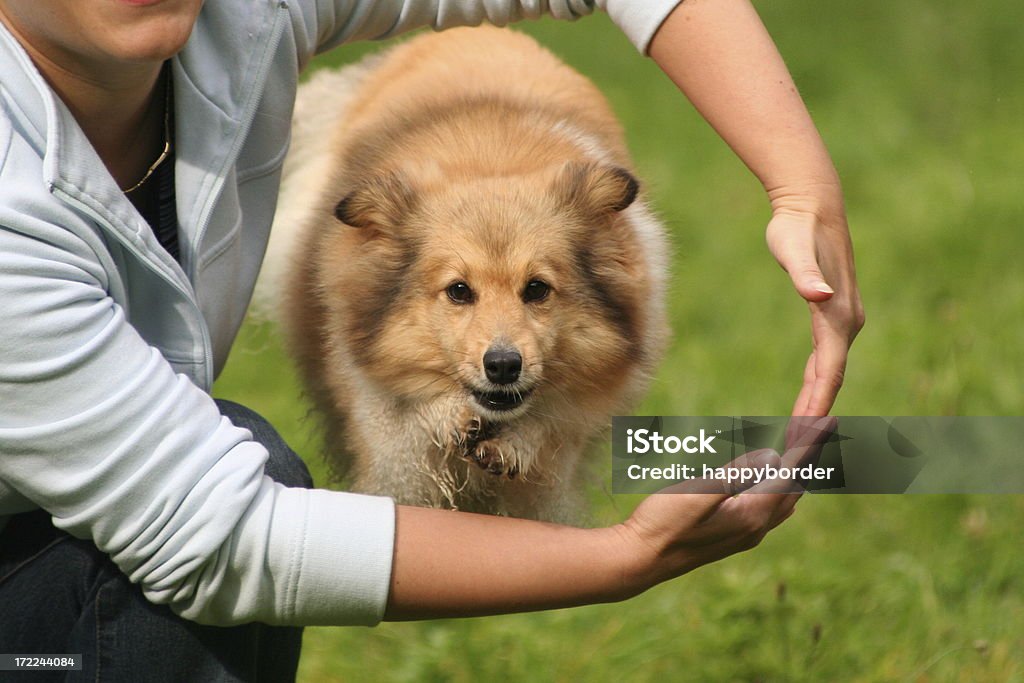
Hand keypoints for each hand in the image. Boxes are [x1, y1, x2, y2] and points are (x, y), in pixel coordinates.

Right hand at [616, 417, 834, 590]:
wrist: (638, 561)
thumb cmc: (660, 524)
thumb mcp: (695, 494)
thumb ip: (734, 475)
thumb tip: (770, 456)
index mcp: (751, 515)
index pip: (791, 472)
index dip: (812, 444)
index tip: (831, 420)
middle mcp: (756, 527)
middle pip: (797, 485)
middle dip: (811, 454)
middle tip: (822, 424)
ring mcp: (746, 534)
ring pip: (786, 498)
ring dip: (798, 471)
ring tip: (804, 446)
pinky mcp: (734, 534)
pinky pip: (771, 507)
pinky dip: (780, 485)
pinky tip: (772, 478)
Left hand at [766, 205, 864, 415]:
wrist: (812, 205)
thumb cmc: (796, 227)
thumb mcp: (791, 248)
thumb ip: (804, 273)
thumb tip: (817, 294)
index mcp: (836, 315)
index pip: (828, 371)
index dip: (817, 404)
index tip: (805, 434)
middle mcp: (846, 322)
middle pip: (830, 379)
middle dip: (816, 414)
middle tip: (798, 449)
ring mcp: (841, 319)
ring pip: (829, 372)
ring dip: (817, 402)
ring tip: (801, 435)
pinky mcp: (831, 315)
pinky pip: (825, 360)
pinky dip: (817, 383)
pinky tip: (806, 400)